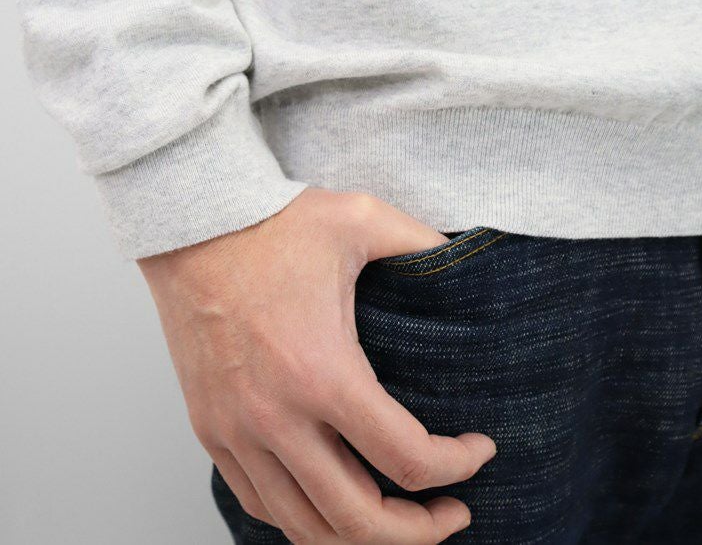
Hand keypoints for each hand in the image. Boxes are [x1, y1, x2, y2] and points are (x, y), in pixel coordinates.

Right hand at [138, 187, 495, 543]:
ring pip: (304, 526)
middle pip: (358, 521)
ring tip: (398, 518)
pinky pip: (259, 501)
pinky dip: (303, 519)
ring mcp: (236, 430)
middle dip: (420, 531)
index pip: (407, 459)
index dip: (458, 466)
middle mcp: (275, 416)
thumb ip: (423, 241)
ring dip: (361, 537)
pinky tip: (331, 501)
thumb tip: (468, 259)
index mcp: (322, 371)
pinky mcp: (211, 429)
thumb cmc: (271, 224)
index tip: (479, 449)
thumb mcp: (361, 219)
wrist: (191, 226)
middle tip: (451, 511)